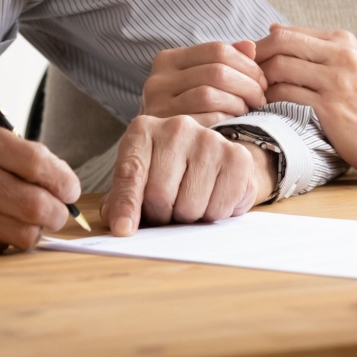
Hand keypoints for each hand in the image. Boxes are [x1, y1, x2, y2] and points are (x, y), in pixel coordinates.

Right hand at [0, 124, 79, 255]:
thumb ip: (10, 153)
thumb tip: (58, 176)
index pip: (39, 163)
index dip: (64, 180)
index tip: (69, 189)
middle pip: (38, 204)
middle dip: (59, 213)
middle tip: (58, 213)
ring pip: (25, 232)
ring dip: (37, 232)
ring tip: (31, 224)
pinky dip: (6, 242)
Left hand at [100, 115, 276, 235]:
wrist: (213, 158)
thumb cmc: (169, 172)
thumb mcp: (140, 179)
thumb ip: (123, 199)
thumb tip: (120, 225)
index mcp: (144, 131)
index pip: (131, 173)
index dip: (126, 205)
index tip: (124, 229)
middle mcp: (176, 127)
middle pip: (159, 195)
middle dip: (162, 215)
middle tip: (168, 208)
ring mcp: (209, 139)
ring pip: (190, 207)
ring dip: (189, 217)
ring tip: (191, 199)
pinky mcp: (237, 156)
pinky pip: (219, 208)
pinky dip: (214, 213)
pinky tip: (212, 196)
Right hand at [141, 40, 267, 125]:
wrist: (163, 147)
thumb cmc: (188, 109)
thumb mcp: (201, 81)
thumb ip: (224, 61)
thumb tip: (249, 46)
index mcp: (168, 60)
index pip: (217, 50)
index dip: (247, 64)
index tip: (261, 81)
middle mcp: (158, 80)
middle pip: (217, 72)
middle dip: (248, 84)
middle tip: (261, 98)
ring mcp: (158, 106)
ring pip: (210, 95)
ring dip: (238, 103)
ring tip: (247, 110)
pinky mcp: (167, 131)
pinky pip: (205, 120)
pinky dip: (227, 120)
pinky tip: (234, 123)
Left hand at [254, 24, 356, 180]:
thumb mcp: (345, 65)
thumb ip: (311, 48)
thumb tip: (271, 28)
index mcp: (342, 41)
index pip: (288, 33)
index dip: (260, 46)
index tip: (247, 61)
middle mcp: (340, 56)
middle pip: (281, 43)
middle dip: (255, 58)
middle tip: (242, 75)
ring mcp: (335, 81)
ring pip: (279, 68)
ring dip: (259, 81)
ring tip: (252, 93)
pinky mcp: (329, 108)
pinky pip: (286, 95)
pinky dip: (269, 100)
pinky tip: (264, 107)